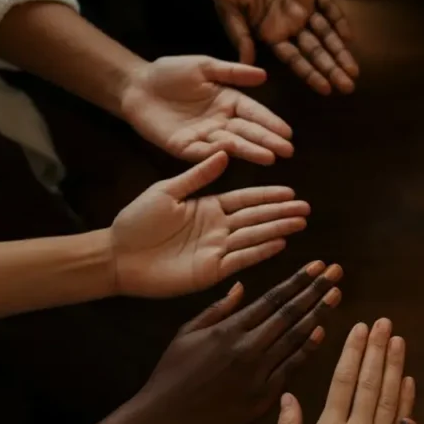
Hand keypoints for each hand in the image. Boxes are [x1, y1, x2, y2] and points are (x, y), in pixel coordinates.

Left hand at [112, 152, 308, 296]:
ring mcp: (217, 250)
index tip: (290, 191)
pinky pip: (241, 259)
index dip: (268, 196)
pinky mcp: (211, 271)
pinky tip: (280, 244)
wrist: (117, 255)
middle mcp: (218, 228)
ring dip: (277, 230)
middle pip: (256, 218)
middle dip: (281, 212)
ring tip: (300, 223)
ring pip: (254, 237)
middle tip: (306, 208)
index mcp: (209, 207)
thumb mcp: (166, 191)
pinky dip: (260, 252)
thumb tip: (223, 152)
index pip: (246, 200)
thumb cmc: (136, 221)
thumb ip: (197, 175)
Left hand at [121, 56, 292, 165]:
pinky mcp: (184, 147)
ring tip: (270, 158)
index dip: (271, 122)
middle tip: (287, 151)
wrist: (137, 85)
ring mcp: (203, 136)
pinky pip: (203, 152)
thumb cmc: (170, 73)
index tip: (288, 133)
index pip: (254, 113)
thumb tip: (264, 75)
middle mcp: (221, 122)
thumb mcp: (204, 66)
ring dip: (250, 152)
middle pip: (248, 132)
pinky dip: (217, 153)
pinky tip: (232, 154)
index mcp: (229, 101)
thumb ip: (232, 72)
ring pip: (231, 145)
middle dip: (268, 141)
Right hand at [130, 261, 341, 423]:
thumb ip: (217, 309)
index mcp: (229, 329)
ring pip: (295, 338)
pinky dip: (307, 349)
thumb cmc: (171, 375)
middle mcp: (247, 347)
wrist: (162, 421)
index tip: (318, 265)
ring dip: (318, 314)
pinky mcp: (261, 397)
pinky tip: (322, 332)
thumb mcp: (186, 334)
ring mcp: (257, 373)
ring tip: (336, 295)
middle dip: (316, 290)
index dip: (298, 280)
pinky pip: (290, 368)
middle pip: (289, 313)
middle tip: (337, 272)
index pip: (272, 298)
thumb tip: (243, 286)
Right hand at [212, 0, 358, 93]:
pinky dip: (339, 20)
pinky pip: (329, 5)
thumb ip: (239, 34)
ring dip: (340, 51)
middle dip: (332, 69)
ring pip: (326, 33)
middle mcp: (291, 24)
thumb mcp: (228, 8)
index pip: (295, 59)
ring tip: (353, 70)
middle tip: (348, 87)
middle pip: (316, 51)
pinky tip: (349, 37)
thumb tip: (245, 62)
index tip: (325, 90)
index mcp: (272, 33)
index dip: (310, 74)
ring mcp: (303, 6)